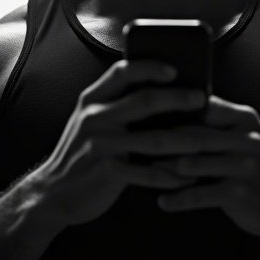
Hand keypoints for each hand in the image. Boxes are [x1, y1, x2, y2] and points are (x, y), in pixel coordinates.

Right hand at [30, 59, 207, 226]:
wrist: (54, 192)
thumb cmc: (83, 153)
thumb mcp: (92, 122)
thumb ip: (117, 106)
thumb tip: (166, 94)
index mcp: (92, 100)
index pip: (122, 72)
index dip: (150, 67)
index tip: (175, 69)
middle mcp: (94, 118)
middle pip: (144, 101)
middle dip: (178, 99)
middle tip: (201, 99)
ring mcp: (100, 145)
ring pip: (153, 140)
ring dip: (184, 141)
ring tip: (206, 141)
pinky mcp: (106, 172)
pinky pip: (147, 173)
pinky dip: (171, 176)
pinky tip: (188, 177)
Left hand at [134, 95, 259, 246]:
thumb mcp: (251, 136)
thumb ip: (223, 122)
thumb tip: (183, 106)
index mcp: (244, 119)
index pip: (202, 106)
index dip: (171, 110)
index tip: (144, 113)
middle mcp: (245, 138)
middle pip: (191, 136)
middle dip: (159, 141)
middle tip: (133, 143)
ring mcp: (243, 166)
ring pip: (190, 165)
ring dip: (163, 170)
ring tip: (143, 172)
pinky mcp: (239, 193)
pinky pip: (198, 195)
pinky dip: (177, 200)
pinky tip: (163, 201)